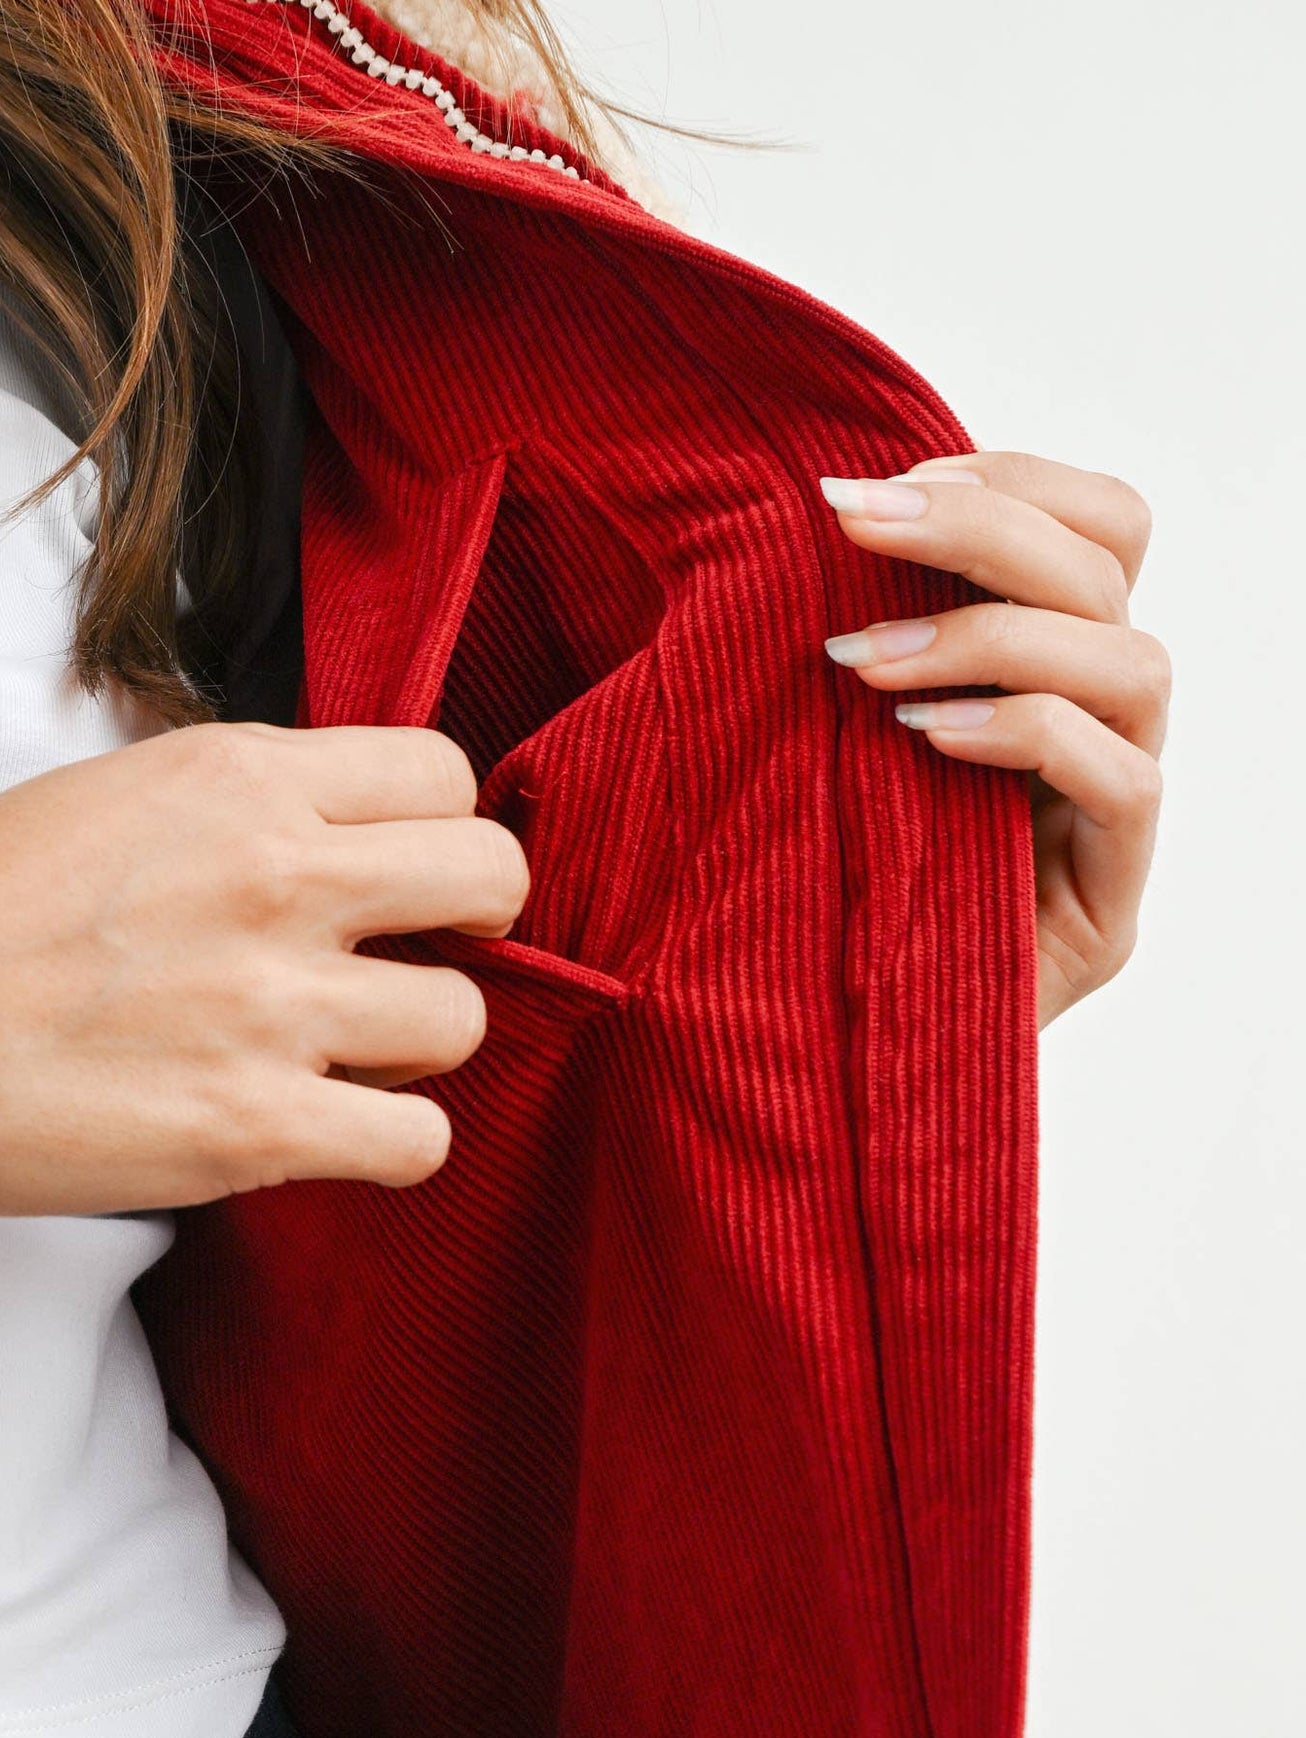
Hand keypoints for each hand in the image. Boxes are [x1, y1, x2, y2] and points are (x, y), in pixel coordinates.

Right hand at [0, 720, 515, 1212]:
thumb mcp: (110, 799)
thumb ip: (233, 812)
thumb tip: (323, 843)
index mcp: (241, 777)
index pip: (444, 775)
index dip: (432, 838)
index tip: (390, 887)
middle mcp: (277, 874)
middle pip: (493, 881)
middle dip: (462, 932)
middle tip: (393, 971)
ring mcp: (272, 1004)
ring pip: (465, 1022)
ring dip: (413, 1052)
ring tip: (329, 1064)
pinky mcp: (250, 1126)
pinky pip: (419, 1142)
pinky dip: (386, 1146)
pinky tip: (318, 1136)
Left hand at [817, 452, 1167, 1025]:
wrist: (822, 1064)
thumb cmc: (804, 892)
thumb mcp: (812, 740)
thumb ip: (846, 639)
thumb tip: (796, 515)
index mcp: (1048, 671)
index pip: (1100, 528)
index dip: (1011, 479)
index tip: (883, 484)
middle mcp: (1100, 730)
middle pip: (1114, 568)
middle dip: (980, 523)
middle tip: (849, 522)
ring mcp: (1114, 820)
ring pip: (1134, 664)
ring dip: (991, 635)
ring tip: (863, 663)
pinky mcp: (1108, 909)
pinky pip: (1121, 784)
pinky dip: (1023, 736)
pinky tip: (921, 741)